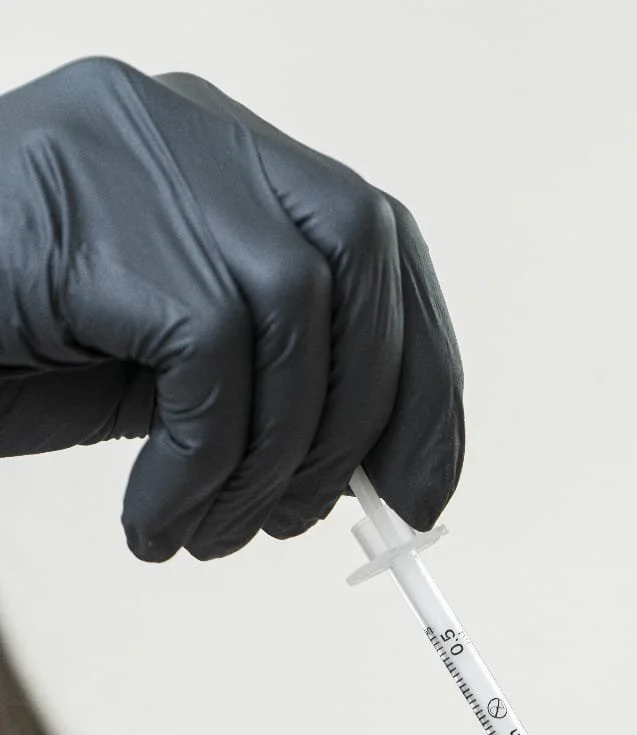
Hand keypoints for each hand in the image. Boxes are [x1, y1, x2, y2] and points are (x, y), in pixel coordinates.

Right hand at [0, 59, 462, 559]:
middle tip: (297, 525)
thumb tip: (373, 469)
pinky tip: (155, 519)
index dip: (424, 374)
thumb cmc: (5, 352)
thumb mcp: (162, 374)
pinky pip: (207, 359)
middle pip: (359, 264)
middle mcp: (194, 127)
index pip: (379, 243)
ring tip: (213, 535)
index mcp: (227, 158)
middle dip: (357, 424)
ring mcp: (140, 152)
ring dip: (268, 462)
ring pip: (290, 318)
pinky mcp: (93, 207)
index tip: (424, 488)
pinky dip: (198, 464)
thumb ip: (266, 391)